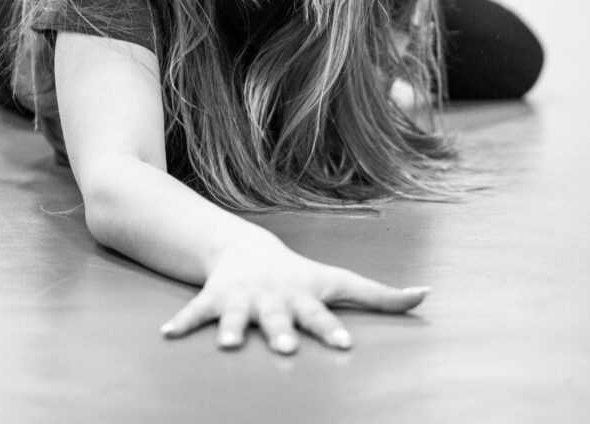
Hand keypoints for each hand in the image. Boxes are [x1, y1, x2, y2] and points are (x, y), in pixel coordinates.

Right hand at [160, 238, 428, 353]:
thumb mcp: (337, 281)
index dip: (332, 330)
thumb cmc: (300, 275)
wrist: (247, 248)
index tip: (345, 345)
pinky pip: (197, 312)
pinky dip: (182, 323)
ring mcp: (243, 298)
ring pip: (238, 316)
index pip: (322, 315)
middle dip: (282, 331)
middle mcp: (274, 299)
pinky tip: (167, 337)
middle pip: (280, 317)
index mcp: (303, 297)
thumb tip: (427, 294)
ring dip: (234, 329)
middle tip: (286, 346)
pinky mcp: (216, 299)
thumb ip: (380, 296)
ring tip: (230, 345)